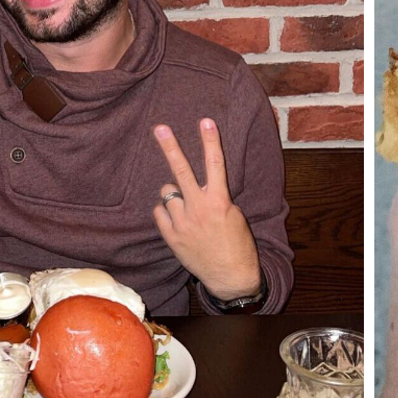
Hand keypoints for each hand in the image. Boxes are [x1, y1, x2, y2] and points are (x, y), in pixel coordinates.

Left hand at [151, 118, 261, 300]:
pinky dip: (166, 211)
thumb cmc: (237, 243)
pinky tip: (177, 218)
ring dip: (174, 193)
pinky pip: (160, 212)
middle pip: (181, 170)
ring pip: (167, 192)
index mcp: (219, 201)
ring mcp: (182, 223)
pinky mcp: (171, 236)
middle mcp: (198, 208)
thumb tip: (200, 186)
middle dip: (170, 147)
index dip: (210, 140)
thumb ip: (217, 197)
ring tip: (185, 203)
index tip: (206, 121)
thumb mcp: (235, 215)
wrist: (230, 276)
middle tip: (160, 128)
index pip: (215, 164)